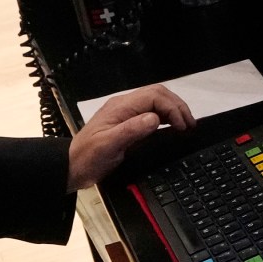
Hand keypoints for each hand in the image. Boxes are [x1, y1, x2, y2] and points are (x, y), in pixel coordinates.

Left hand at [68, 83, 192, 189]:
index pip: (154, 96)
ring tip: (186, 125)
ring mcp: (126, 113)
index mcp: (121, 107)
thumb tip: (155, 118)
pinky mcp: (128, 123)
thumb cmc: (89, 158)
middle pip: (157, 94)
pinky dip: (166, 117)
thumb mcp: (108, 146)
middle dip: (177, 106)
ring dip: (173, 110)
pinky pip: (151, 113)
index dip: (172, 108)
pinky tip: (173, 127)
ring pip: (156, 102)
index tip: (182, 126)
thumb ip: (131, 130)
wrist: (72, 167)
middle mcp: (125, 105)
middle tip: (191, 124)